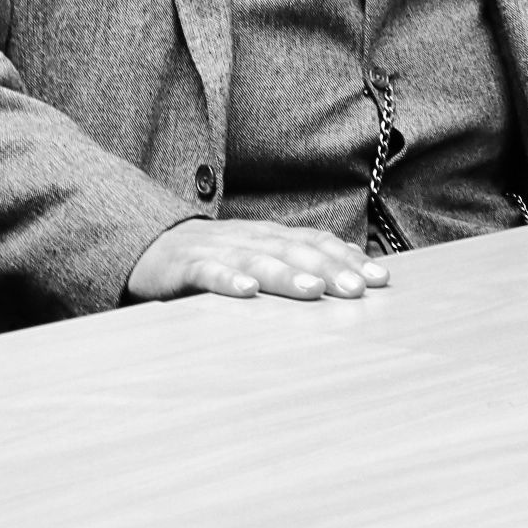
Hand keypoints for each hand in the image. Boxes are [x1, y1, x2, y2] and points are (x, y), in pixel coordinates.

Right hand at [124, 218, 387, 303]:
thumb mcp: (257, 254)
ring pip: (255, 259)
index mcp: (268, 235)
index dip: (347, 257)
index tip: (380, 279)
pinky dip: (227, 280)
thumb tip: (349, 268)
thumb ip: (296, 259)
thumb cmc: (212, 257)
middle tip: (357, 289)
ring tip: (312, 289)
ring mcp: (216, 250)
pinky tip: (246, 292)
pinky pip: (207, 273)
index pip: (314, 241)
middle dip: (327, 268)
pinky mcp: (184, 266)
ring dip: (286, 274)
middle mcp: (248, 238)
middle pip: (292, 249)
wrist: (147, 246)